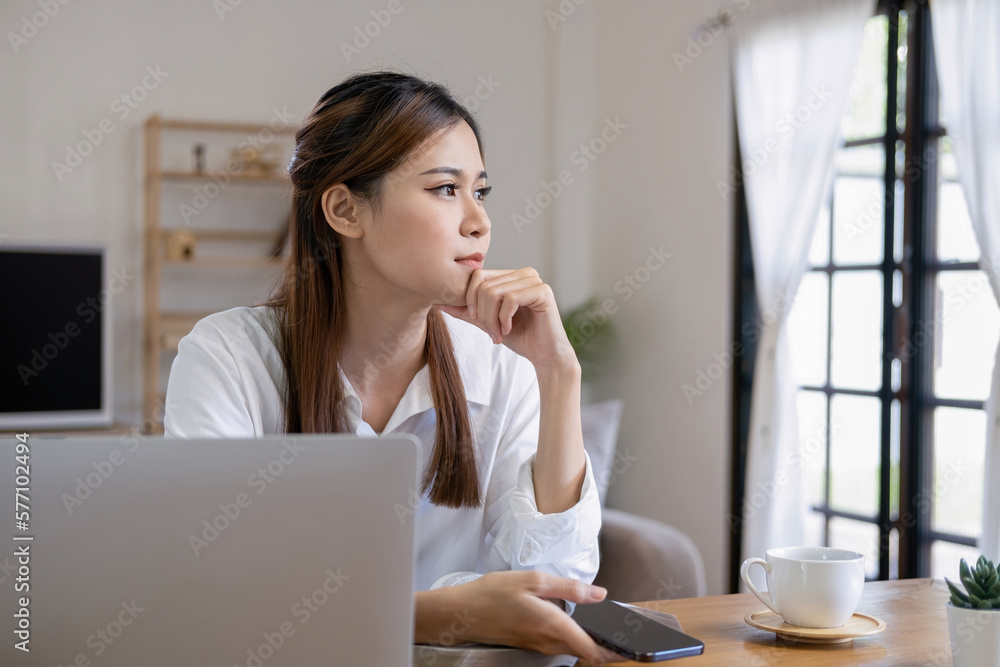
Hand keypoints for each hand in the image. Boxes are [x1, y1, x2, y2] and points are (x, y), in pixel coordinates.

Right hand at [415, 570, 624, 662]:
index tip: (630, 644)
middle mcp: (548, 641)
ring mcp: (539, 645)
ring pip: (574, 648)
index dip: (615, 651)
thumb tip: (600, 595)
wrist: (463, 612)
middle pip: (587, 652)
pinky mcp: (532, 644)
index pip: (593, 651)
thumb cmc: (493, 593)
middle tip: (622, 629)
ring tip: (603, 622)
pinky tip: (574, 619)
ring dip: (590, 640)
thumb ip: (570, 588)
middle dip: (607, 644)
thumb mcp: (534, 580)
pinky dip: (573, 636)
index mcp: (553, 625)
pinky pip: (560, 643)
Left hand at [432, 268, 577, 371]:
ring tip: (500, 333)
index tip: (476, 321)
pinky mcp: (543, 291)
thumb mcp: (485, 322)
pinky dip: (504, 319)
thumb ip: (464, 310)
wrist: (544, 355)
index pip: (477, 276)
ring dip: (492, 319)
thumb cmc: (519, 337)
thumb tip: (436, 301)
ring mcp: (534, 280)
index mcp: (510, 275)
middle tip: (491, 332)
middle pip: (483, 285)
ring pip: (494, 292)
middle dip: (481, 313)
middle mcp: (523, 273)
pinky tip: (510, 329)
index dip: (470, 300)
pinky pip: (510, 299)